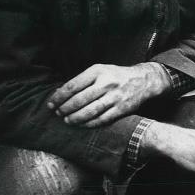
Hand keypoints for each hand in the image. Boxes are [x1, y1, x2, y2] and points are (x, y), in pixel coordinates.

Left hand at [47, 63, 169, 126]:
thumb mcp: (100, 70)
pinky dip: (89, 123)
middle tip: (58, 113)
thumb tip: (61, 93)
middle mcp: (106, 83)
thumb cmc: (116, 76)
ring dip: (75, 118)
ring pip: (90, 111)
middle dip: (65, 109)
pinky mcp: (122, 109)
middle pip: (79, 100)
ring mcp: (115, 97)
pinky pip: (102, 119)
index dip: (59, 97)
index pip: (72, 86)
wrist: (143, 80)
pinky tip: (82, 124)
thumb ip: (83, 80)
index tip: (51, 104)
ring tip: (67, 120)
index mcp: (97, 71)